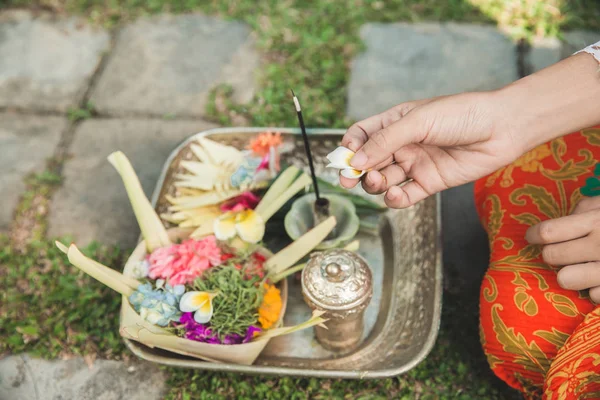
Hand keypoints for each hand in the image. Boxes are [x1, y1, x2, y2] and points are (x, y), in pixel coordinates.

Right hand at [340, 91, 521, 207]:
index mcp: (396, 122)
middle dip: (357, 171)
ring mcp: (415, 164)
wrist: (502, 129)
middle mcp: (402, 144)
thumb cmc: (462, 114)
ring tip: (376, 182)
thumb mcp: (418, 121)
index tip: (344, 158)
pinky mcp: (429, 183)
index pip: (362, 135)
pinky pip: (406, 195)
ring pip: (384, 180)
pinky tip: (394, 195)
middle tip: (348, 180)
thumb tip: (355, 161)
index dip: (350, 147)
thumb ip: (385, 140)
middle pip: (369, 161)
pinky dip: (396, 199)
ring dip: (375, 184)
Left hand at [526, 197, 599, 302]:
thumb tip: (561, 222)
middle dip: (552, 253)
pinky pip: (592, 295)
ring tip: (579, 267)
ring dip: (568, 274)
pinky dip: (595, 288)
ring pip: (564, 279)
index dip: (534, 235)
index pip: (548, 232)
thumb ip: (583, 210)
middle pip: (551, 256)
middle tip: (562, 251)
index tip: (531, 237)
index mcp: (596, 221)